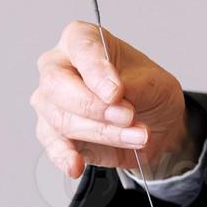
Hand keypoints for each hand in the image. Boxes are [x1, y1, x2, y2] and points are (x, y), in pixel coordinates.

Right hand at [32, 21, 193, 180]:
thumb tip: (111, 96)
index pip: (80, 47)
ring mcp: (51, 102)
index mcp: (82, 41)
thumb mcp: (155, 83)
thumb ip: (132, 86)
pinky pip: (52, 145)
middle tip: (128, 116)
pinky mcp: (53, 133)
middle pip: (56, 85)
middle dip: (95, 106)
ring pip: (61, 118)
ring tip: (138, 136)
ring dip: (103, 132)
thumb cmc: (150, 91)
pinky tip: (76, 165)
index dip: (96, 70)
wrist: (156, 123)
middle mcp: (59, 68)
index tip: (116, 92)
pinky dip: (65, 157)